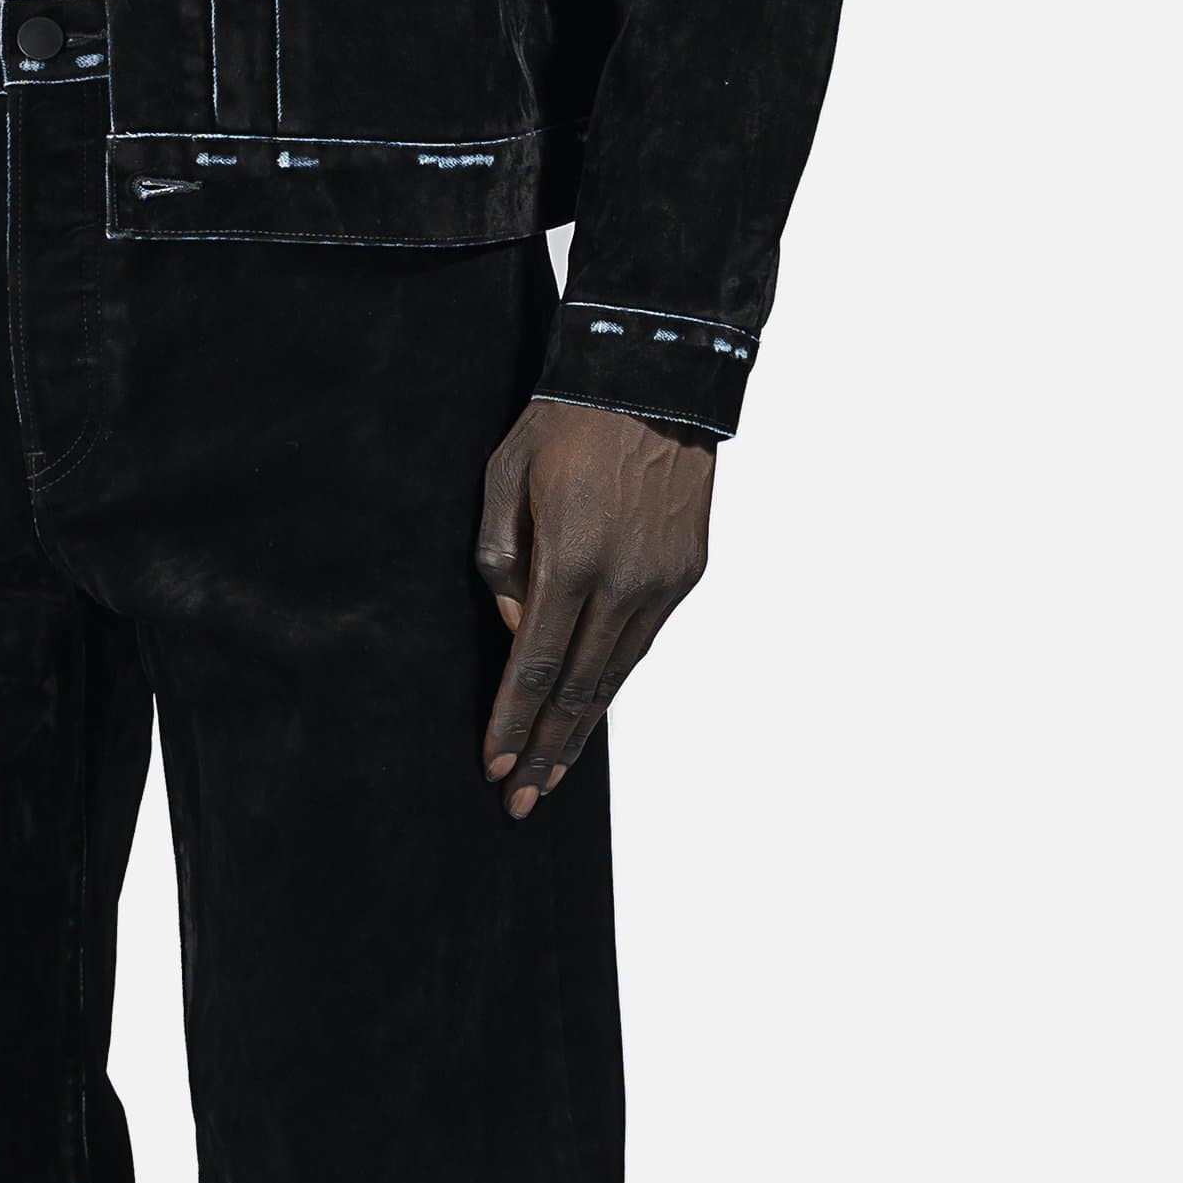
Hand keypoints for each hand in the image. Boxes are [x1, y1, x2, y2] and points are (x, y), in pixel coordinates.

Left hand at [473, 397, 713, 818]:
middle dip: (546, 752)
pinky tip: (592, 709)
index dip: (512, 725)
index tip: (495, 767)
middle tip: (522, 803)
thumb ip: (500, 564)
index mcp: (569, 560)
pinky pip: (642, 642)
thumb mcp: (502, 480)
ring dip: (583, 729)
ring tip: (556, 775)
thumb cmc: (563, 425)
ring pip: (617, 675)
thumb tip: (517, 632)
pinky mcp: (687, 574)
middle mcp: (622, 582)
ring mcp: (661, 582)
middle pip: (577, 690)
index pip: (532, 667)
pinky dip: (613, 682)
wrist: (652, 379)